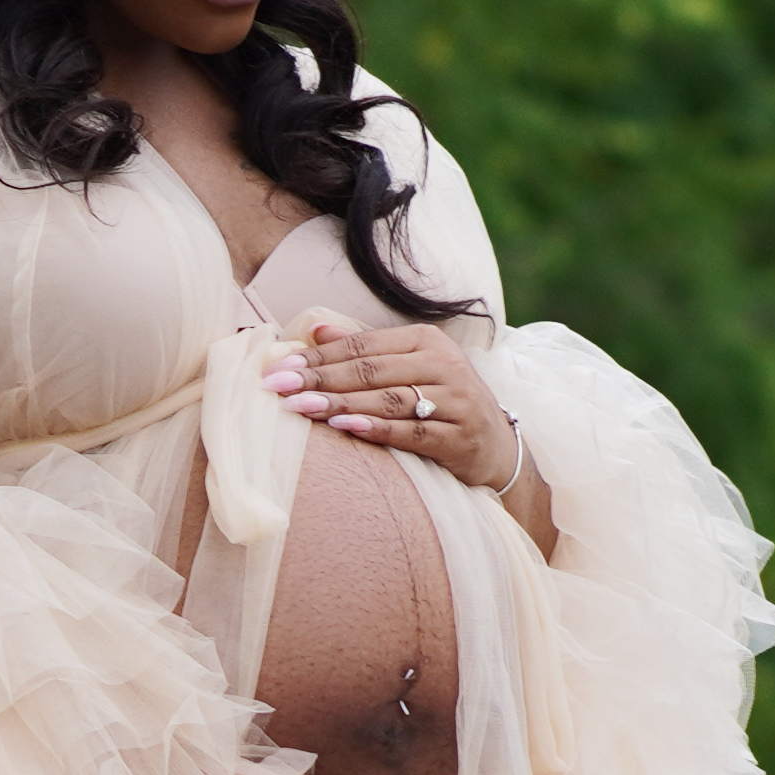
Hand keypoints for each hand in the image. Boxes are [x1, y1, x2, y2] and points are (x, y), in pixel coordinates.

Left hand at [265, 318, 517, 494]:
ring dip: (341, 403)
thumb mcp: (409, 367)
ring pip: (388, 400)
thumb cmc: (442, 402)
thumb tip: (315, 329)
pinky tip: (344, 427)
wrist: (496, 445)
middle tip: (279, 387)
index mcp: (426, 341)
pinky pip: (411, 433)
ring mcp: (455, 401)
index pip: (363, 345)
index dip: (318, 355)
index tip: (278, 366)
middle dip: (320, 378)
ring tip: (301, 406)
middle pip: (371, 371)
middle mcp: (444, 364)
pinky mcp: (459, 436)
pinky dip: (376, 429)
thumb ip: (365, 349)